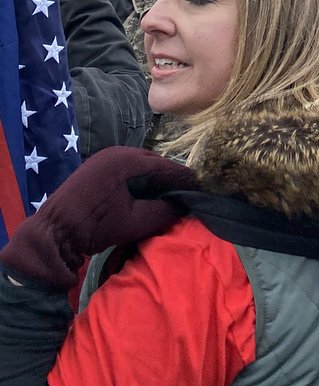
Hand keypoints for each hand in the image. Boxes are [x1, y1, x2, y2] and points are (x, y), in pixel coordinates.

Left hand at [0, 147, 196, 290]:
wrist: (53, 234)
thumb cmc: (94, 226)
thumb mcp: (134, 222)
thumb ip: (163, 211)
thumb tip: (184, 206)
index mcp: (125, 159)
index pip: (163, 165)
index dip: (182, 177)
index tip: (199, 186)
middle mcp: (115, 151)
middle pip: (151, 161)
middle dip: (168, 176)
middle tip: (184, 191)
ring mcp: (102, 158)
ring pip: (138, 165)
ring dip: (152, 178)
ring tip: (166, 193)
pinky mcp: (94, 168)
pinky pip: (124, 169)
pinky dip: (137, 179)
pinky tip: (143, 193)